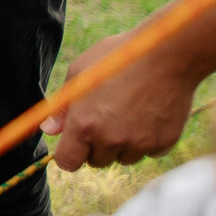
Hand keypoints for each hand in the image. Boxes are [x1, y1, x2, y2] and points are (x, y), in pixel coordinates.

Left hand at [41, 30, 198, 169]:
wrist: (166, 53)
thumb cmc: (118, 57)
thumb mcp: (80, 72)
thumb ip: (63, 106)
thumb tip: (49, 129)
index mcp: (84, 124)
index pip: (68, 162)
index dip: (69, 154)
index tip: (75, 145)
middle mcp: (110, 139)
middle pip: (97, 162)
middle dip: (97, 146)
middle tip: (106, 120)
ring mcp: (139, 143)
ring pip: (124, 158)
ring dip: (123, 145)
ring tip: (129, 114)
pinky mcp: (163, 143)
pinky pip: (150, 152)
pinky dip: (148, 140)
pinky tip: (150, 115)